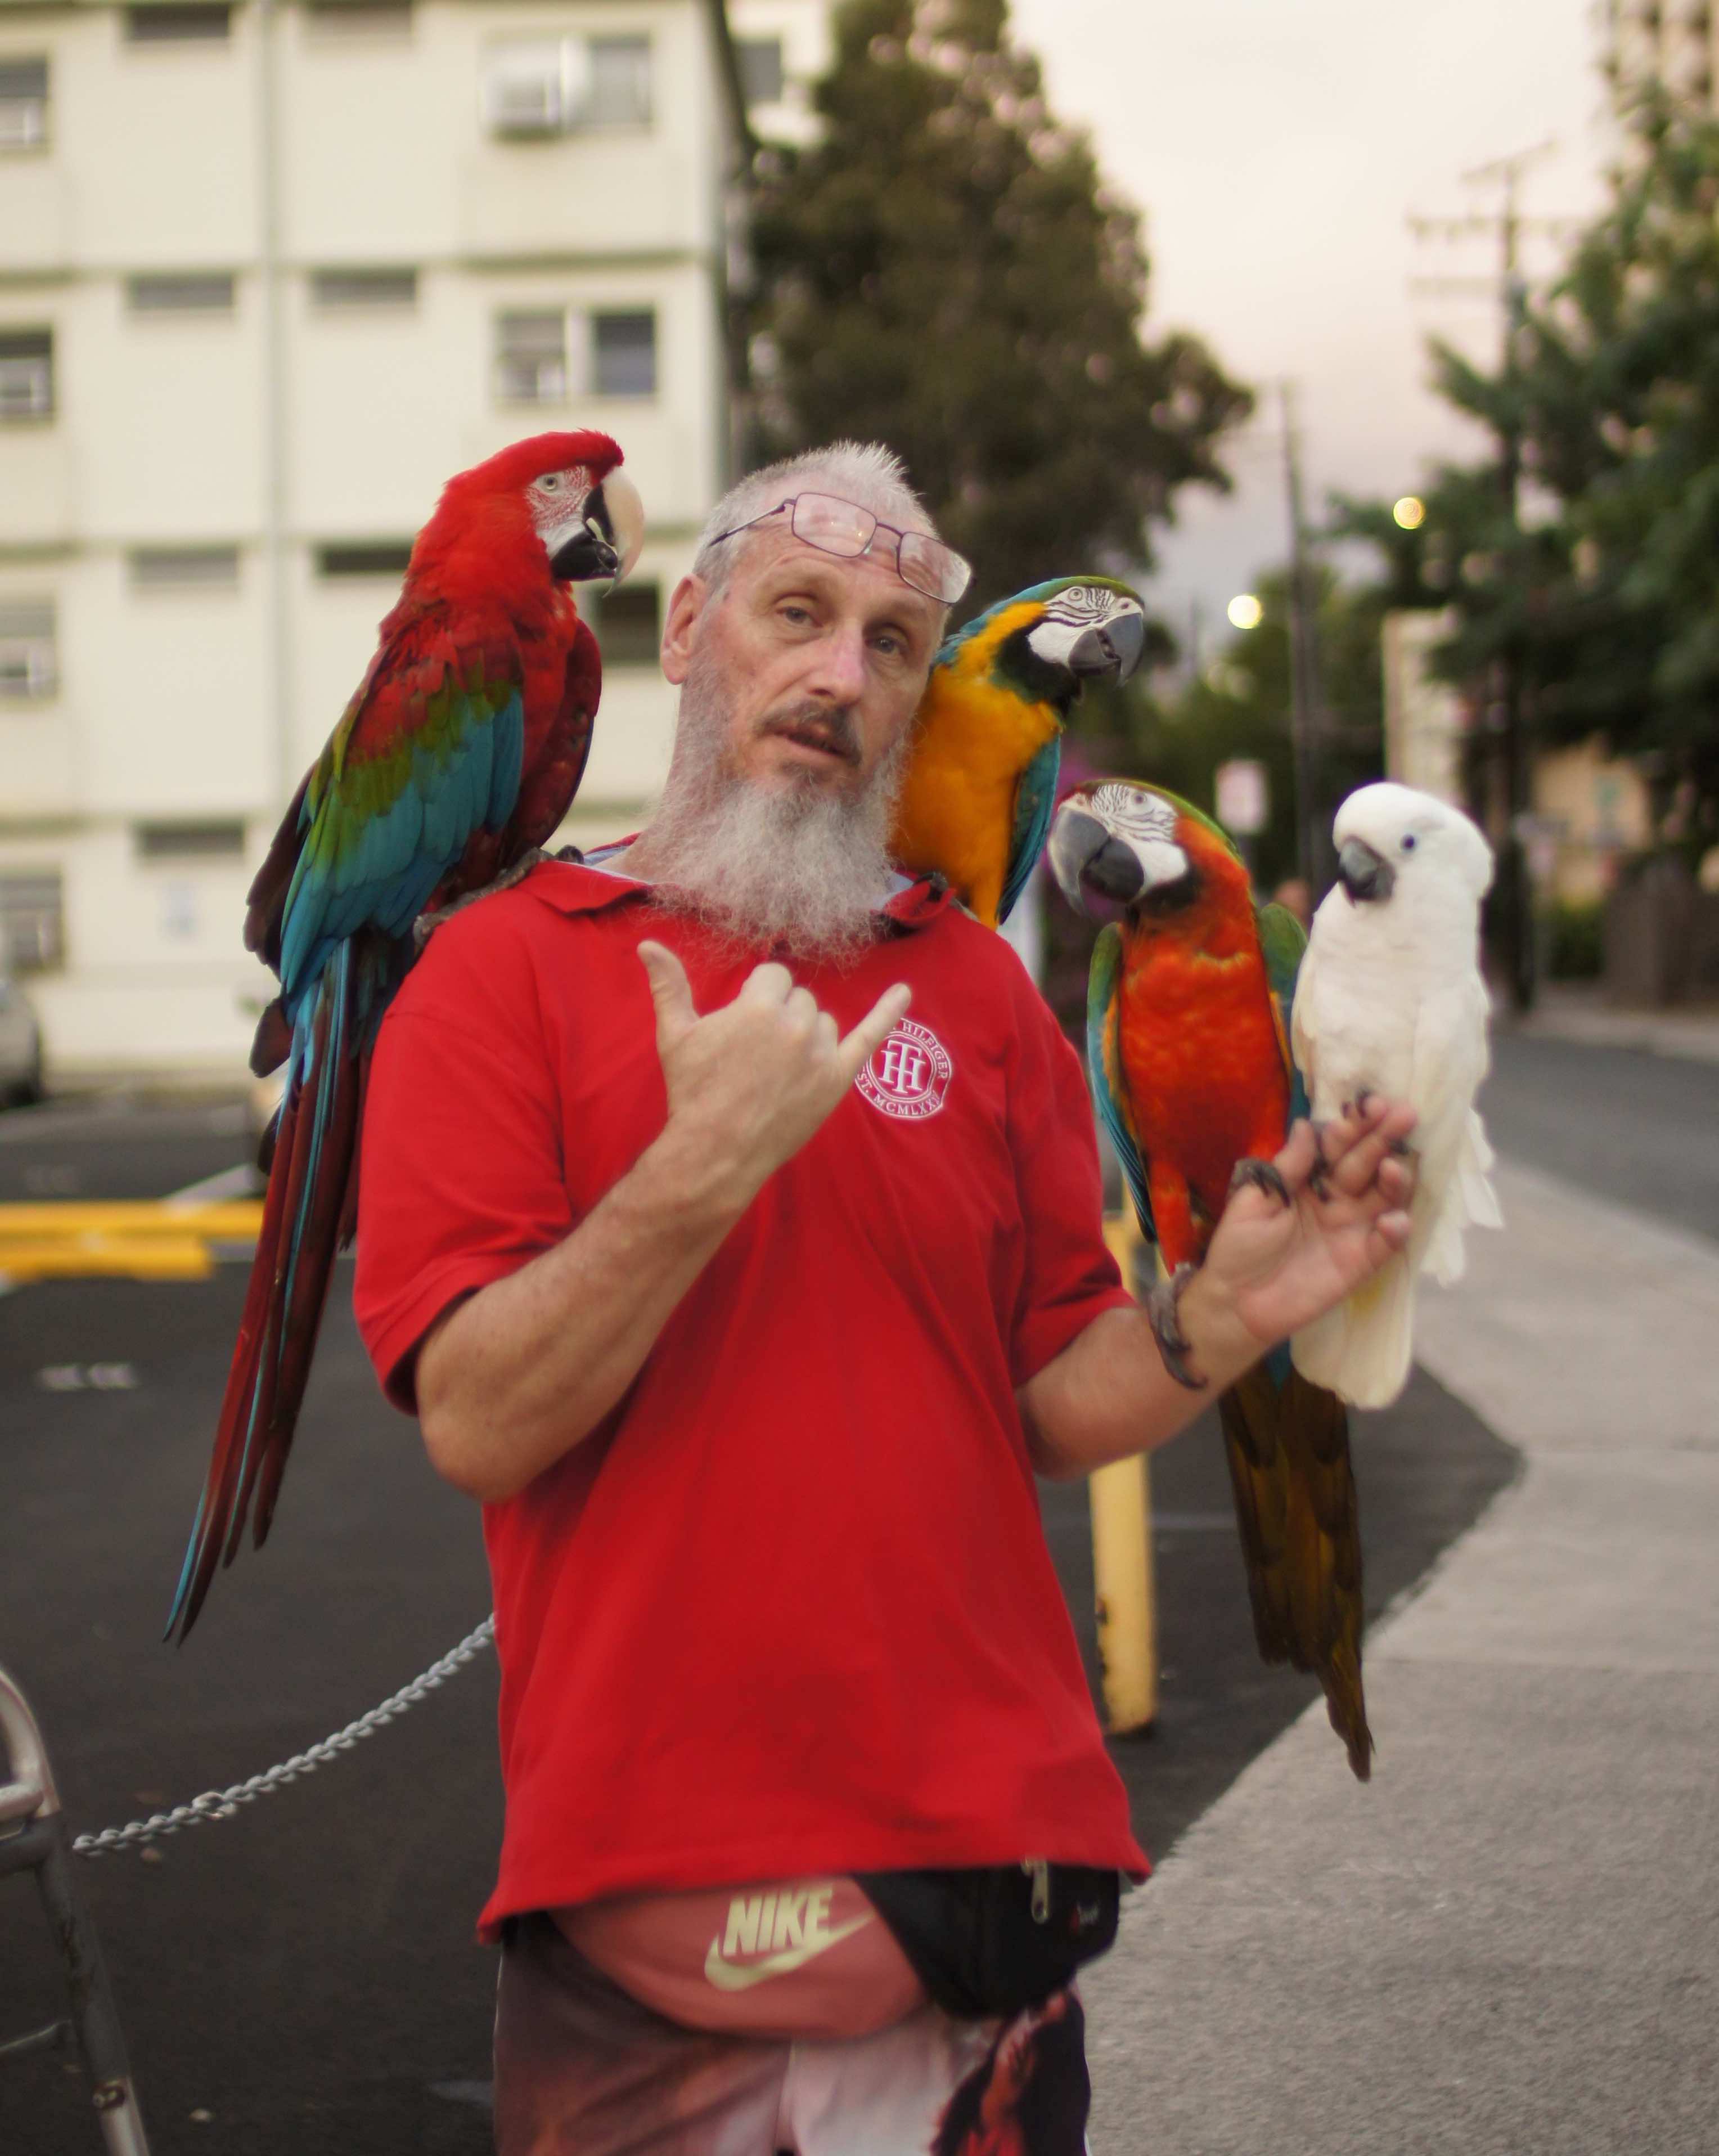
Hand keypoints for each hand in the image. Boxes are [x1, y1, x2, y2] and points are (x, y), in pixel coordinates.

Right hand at [639, 941, 910, 1219]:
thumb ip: (668, 985)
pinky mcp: (838, 1079)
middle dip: (781, 1018)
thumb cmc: (693, 1091)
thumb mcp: (676, 1035)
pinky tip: (906, 992)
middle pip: (800, 999)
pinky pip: (870, 1038)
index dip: (758, 1000)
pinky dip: (889, 1013)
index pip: (774, 978)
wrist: (716, 1150)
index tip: (744, 1028)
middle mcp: (795, 1023)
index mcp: (759, 1005)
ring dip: (806, 1035)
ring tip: (777, 1071)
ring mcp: (820, 1052)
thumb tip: (647, 945)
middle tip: (756, 1057)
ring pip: (823, 1022)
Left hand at [1184, 1097, 1417, 1367]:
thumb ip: (1288, 1166)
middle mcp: (1337, 1198)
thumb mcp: (1257, 1199)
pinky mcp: (1360, 1262)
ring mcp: (1351, 1229)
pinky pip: (1385, 1244)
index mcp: (1309, 1178)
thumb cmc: (1239, 1247)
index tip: (1369, 1104)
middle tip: (1404, 1114)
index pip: (1338, 1145)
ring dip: (1394, 1180)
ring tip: (1394, 1167)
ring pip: (1384, 1198)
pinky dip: (1394, 1231)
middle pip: (1366, 1163)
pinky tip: (1394, 1219)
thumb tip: (1308, 1125)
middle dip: (1384, 1139)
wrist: (1234, 1303)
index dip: (1354, 1125)